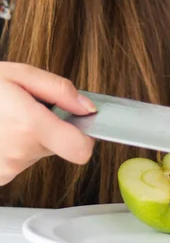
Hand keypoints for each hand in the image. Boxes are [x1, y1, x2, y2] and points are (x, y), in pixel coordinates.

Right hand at [0, 62, 95, 185]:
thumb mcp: (22, 74)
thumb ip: (60, 90)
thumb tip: (87, 106)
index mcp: (30, 125)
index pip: (80, 149)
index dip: (86, 136)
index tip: (82, 123)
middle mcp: (20, 152)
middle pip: (60, 145)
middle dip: (52, 125)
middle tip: (30, 107)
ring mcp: (7, 168)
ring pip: (39, 151)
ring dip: (32, 135)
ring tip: (10, 117)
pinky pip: (21, 159)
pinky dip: (17, 145)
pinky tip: (2, 130)